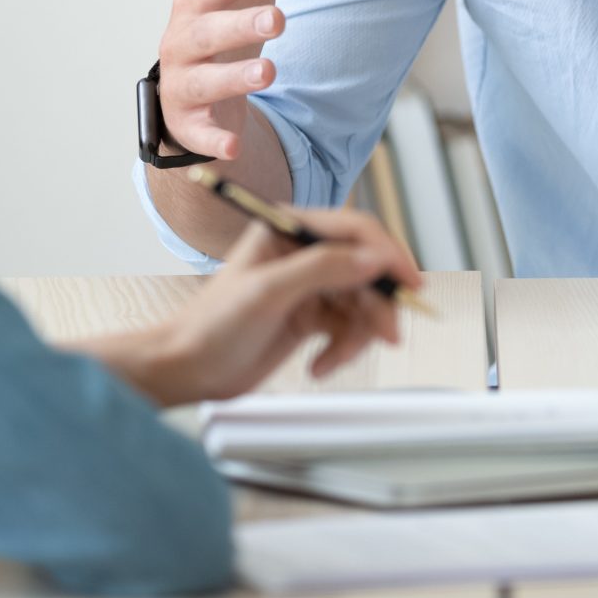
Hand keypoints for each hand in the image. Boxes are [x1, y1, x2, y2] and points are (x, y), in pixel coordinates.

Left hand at [94, 209, 424, 406]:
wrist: (187, 369)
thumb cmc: (212, 325)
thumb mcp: (268, 291)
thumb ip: (323, 268)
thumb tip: (374, 258)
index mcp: (290, 228)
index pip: (356, 230)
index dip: (389, 254)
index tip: (410, 282)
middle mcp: (304, 252)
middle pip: (367, 270)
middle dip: (378, 305)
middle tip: (387, 335)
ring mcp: (309, 286)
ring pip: (362, 303)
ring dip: (358, 335)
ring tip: (333, 361)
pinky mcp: (312, 317)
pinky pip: (348, 328)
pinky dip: (342, 349)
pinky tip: (320, 365)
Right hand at [156, 0, 301, 159]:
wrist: (198, 89)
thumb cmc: (228, 21)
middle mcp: (183, 39)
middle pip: (209, 32)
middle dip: (242, 24)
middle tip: (280, 20)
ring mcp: (183, 82)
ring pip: (203, 80)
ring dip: (233, 78)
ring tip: (270, 74)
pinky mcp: (188, 124)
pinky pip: (197, 134)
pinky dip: (212, 140)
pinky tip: (233, 147)